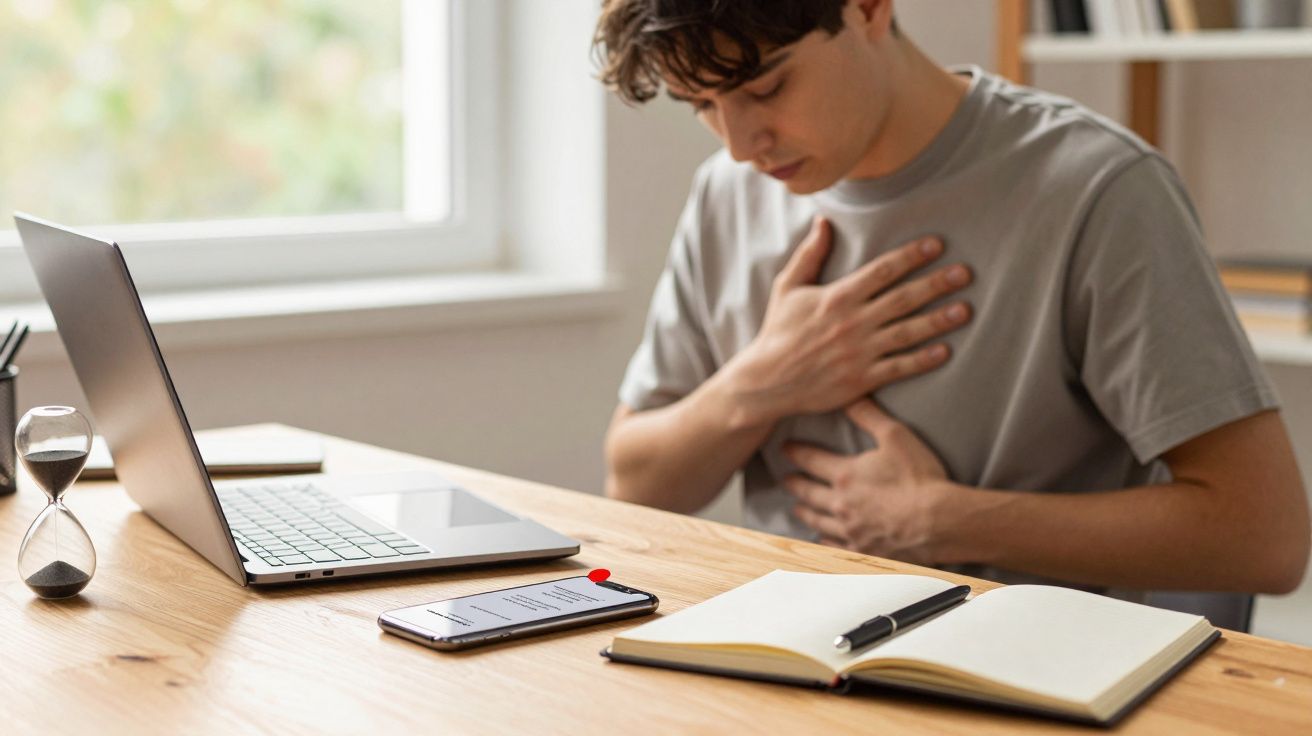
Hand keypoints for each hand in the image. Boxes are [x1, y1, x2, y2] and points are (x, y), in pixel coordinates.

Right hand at [722, 216, 972, 427]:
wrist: (767, 381)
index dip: (911, 255)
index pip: (882, 270)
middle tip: (965, 273)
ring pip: (908, 332)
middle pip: (903, 298)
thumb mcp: (788, 287)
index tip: (937, 245)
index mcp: (837, 297)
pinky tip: (945, 350)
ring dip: (939, 320)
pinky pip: (899, 367)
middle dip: (937, 283)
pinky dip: (923, 359)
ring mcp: (859, 352)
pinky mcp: (861, 380)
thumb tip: (823, 221)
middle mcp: (852, 322)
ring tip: (966, 309)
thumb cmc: (778, 332)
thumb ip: (809, 254)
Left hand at [783, 399, 957, 564]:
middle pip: (809, 493)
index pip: (811, 460)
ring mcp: (850, 530)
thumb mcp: (896, 436)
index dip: (795, 452)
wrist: (939, 521)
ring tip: (797, 509)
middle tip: (786, 480)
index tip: (784, 449)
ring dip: (805, 513)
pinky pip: (834, 547)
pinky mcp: (862, 550)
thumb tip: (851, 396)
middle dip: (795, 484)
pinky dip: (824, 542)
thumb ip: (869, 415)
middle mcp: (841, 504)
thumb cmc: (920, 478)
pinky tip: (820, 540)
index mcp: (846, 475)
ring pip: (818, 520)